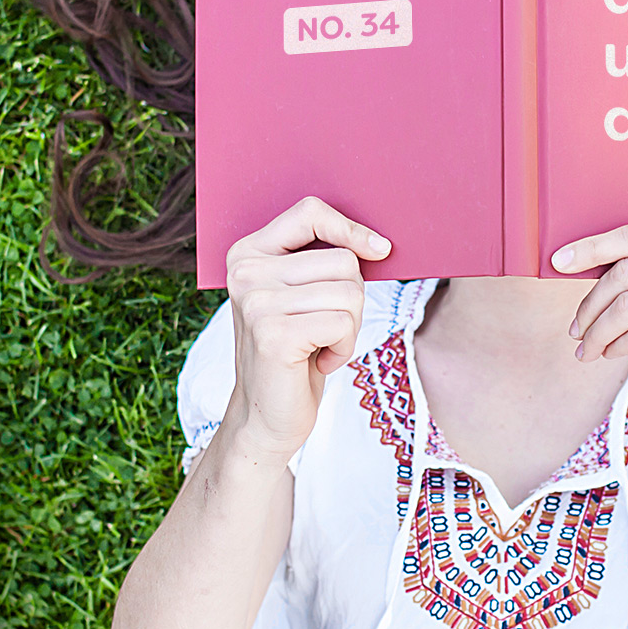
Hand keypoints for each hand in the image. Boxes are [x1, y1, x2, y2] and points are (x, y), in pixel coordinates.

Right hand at [222, 195, 391, 466]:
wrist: (266, 417)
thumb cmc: (297, 349)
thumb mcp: (304, 294)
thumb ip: (325, 260)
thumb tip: (380, 244)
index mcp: (249, 252)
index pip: (310, 211)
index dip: (351, 228)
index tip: (379, 250)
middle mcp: (246, 271)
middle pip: (344, 259)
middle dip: (353, 298)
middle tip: (327, 326)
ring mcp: (256, 302)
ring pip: (350, 292)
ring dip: (350, 326)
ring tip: (321, 344)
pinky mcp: (273, 334)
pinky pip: (343, 323)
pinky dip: (344, 347)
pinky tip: (319, 361)